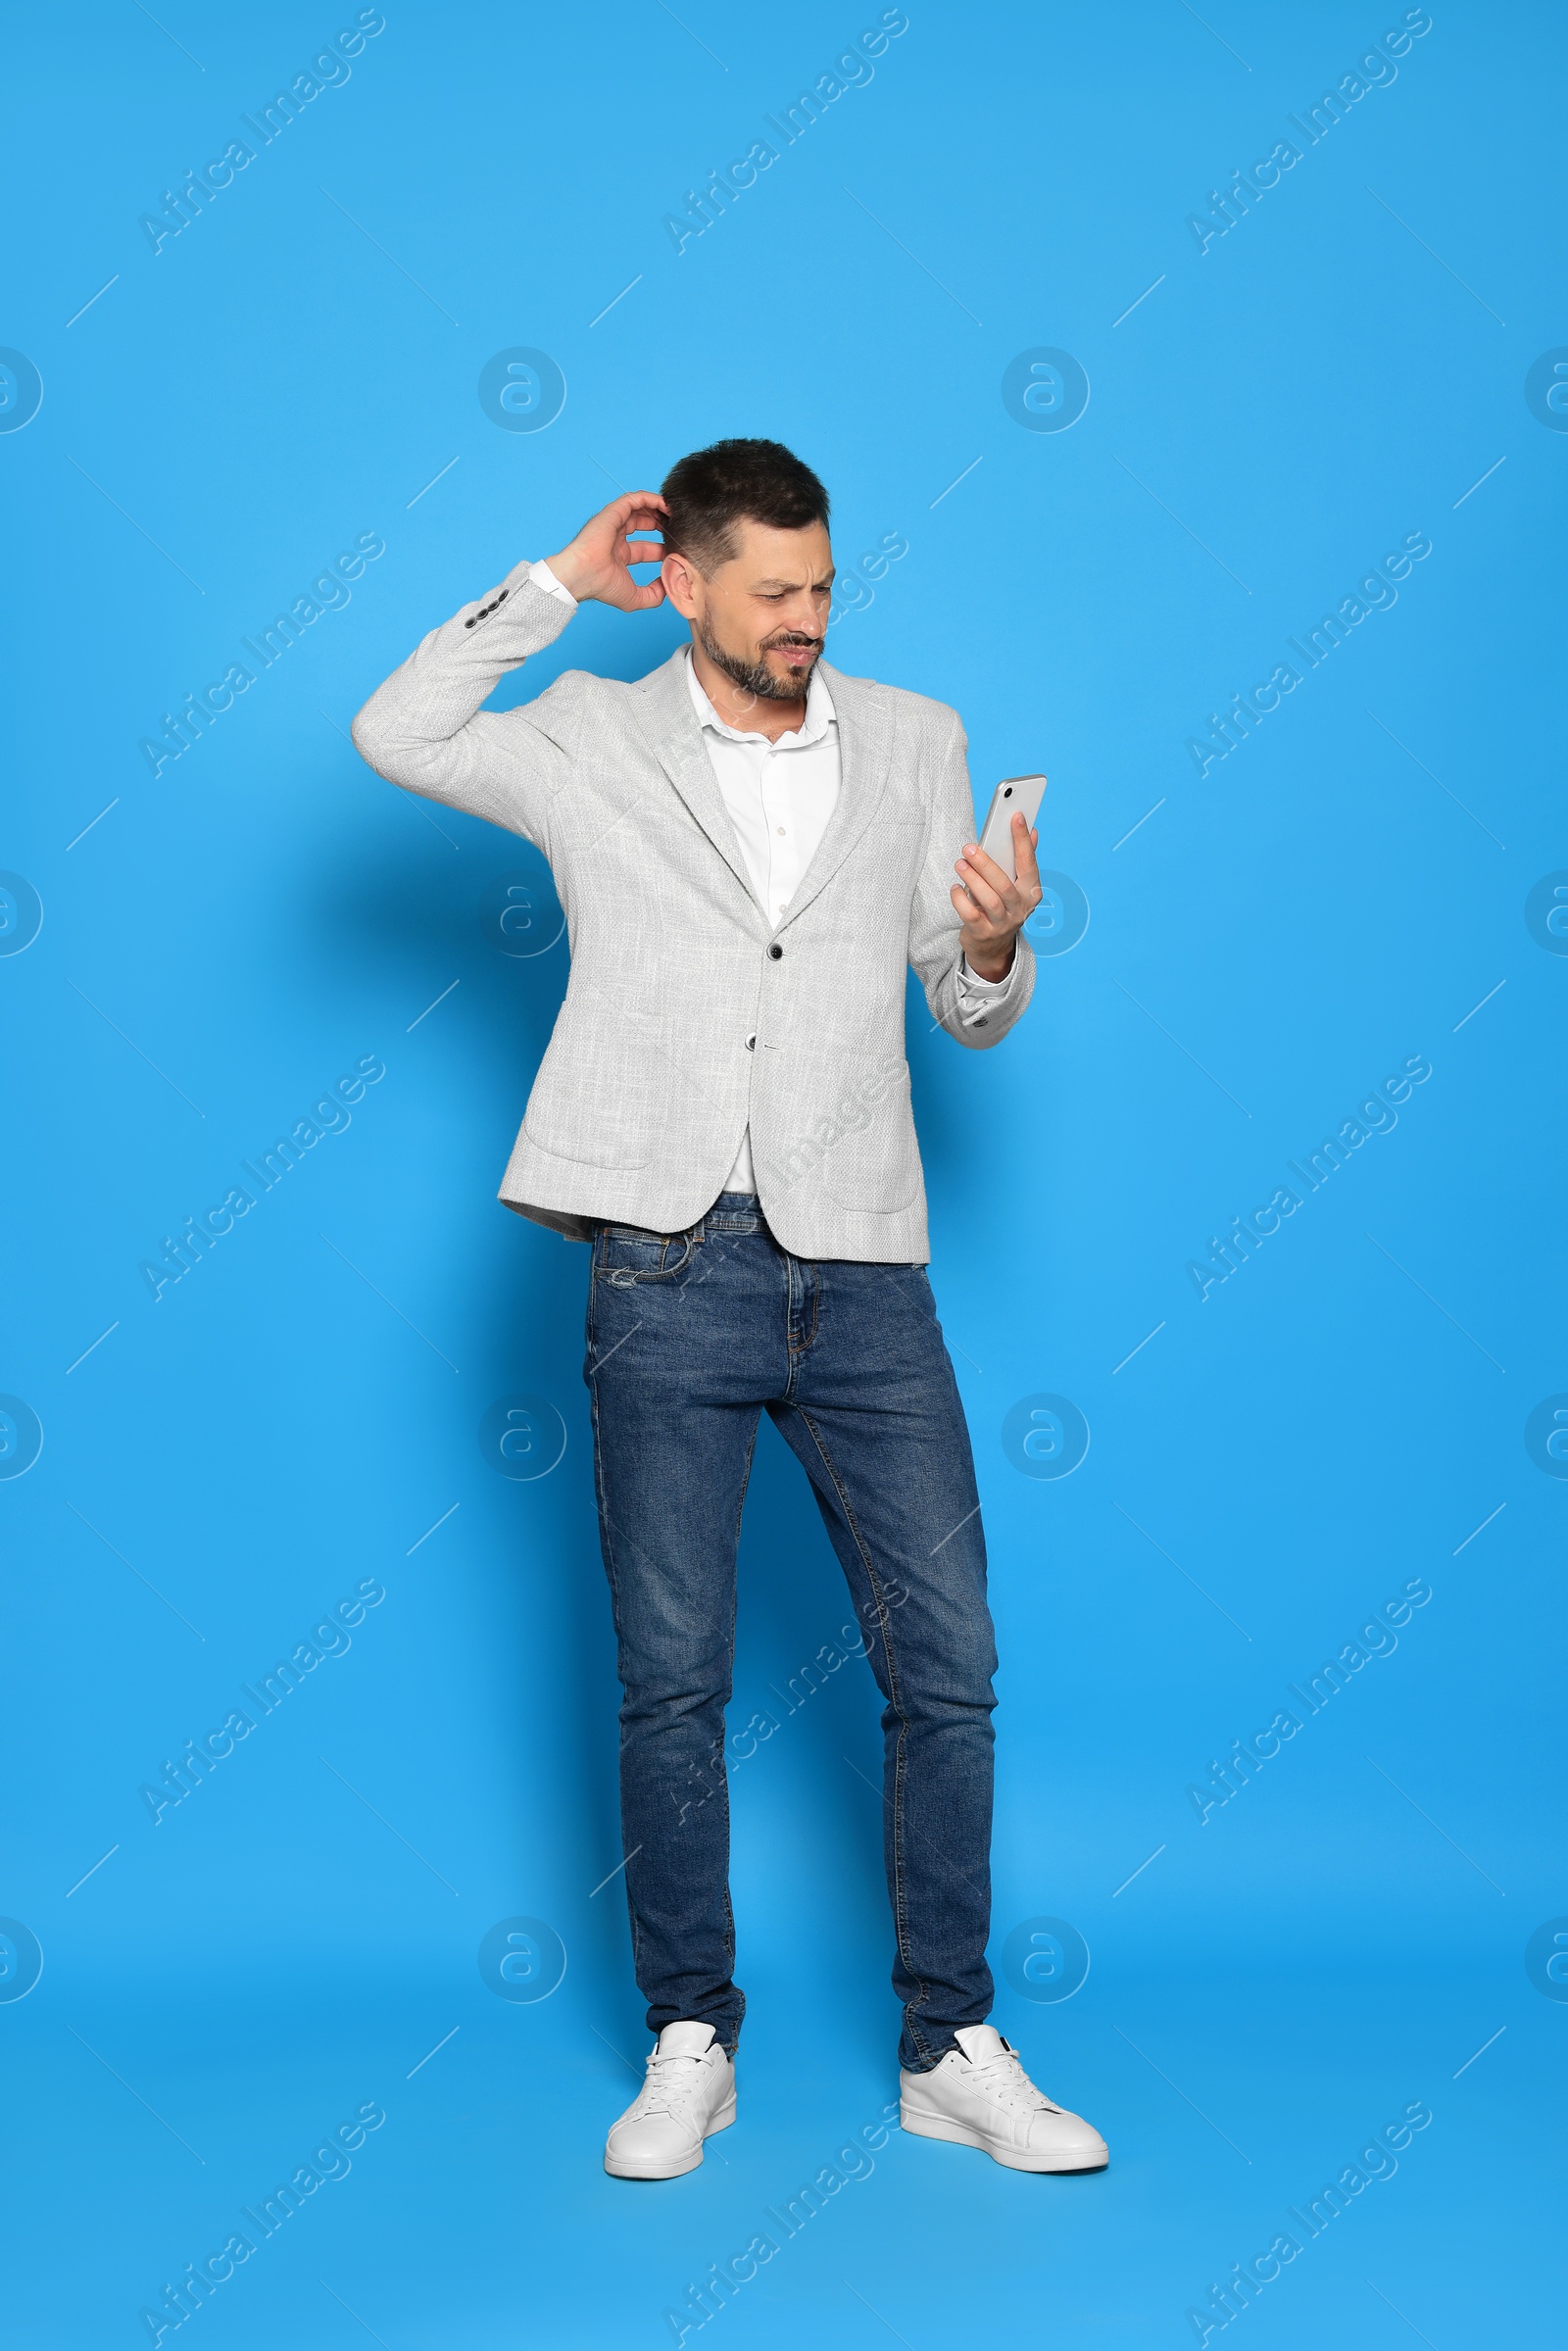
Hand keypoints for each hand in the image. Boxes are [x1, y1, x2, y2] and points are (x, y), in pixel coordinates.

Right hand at [546, 492, 667, 611]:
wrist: (581, 575)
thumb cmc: (601, 586)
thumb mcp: (634, 598)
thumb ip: (654, 595)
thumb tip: (668, 586)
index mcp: (619, 556)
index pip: (646, 549)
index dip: (662, 548)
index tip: (677, 549)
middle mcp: (616, 538)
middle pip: (643, 525)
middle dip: (661, 525)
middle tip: (678, 528)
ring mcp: (614, 524)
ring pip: (639, 509)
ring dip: (658, 508)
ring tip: (675, 512)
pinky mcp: (613, 513)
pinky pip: (634, 499)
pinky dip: (650, 498)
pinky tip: (665, 503)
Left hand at [951, 815, 1040, 981]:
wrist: (993, 947)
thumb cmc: (1003, 906)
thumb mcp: (1016, 885)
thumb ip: (1023, 860)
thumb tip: (1033, 831)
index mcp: (1031, 891)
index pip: (1029, 862)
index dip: (1023, 839)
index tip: (1016, 816)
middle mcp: (1020, 908)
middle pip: (1004, 883)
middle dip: (986, 863)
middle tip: (969, 847)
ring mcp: (1002, 923)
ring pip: (989, 899)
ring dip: (972, 879)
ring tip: (960, 864)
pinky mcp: (983, 933)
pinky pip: (970, 914)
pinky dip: (960, 899)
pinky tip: (955, 887)